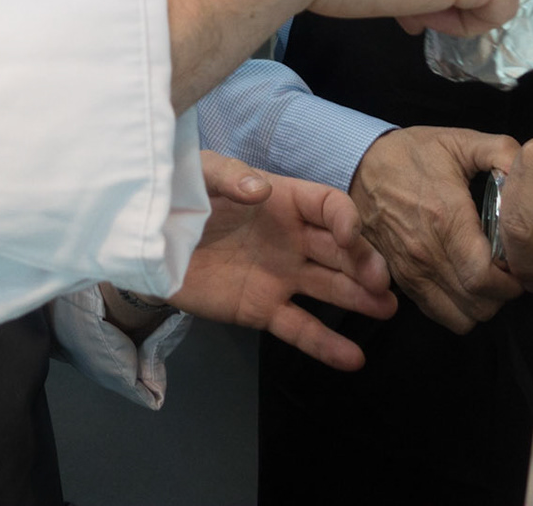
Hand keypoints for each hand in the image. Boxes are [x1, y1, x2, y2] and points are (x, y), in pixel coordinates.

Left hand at [170, 151, 398, 370]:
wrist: (146, 243)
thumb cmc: (178, 197)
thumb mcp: (200, 173)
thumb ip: (229, 175)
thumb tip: (261, 189)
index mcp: (283, 201)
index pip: (328, 206)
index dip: (345, 218)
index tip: (349, 236)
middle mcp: (292, 239)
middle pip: (340, 250)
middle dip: (364, 262)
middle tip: (380, 282)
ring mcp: (280, 276)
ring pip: (330, 288)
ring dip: (360, 299)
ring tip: (386, 309)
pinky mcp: (262, 309)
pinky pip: (299, 328)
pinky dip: (325, 345)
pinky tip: (352, 359)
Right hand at [349, 126, 522, 331]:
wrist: (359, 164)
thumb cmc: (411, 153)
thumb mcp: (459, 141)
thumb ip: (502, 152)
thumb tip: (530, 172)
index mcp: (445, 218)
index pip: (484, 278)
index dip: (513, 281)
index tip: (521, 266)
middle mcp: (426, 252)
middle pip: (477, 304)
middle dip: (503, 294)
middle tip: (509, 271)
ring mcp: (410, 269)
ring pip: (459, 317)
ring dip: (481, 304)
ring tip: (487, 278)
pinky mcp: (399, 278)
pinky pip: (436, 313)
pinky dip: (457, 307)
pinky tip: (463, 281)